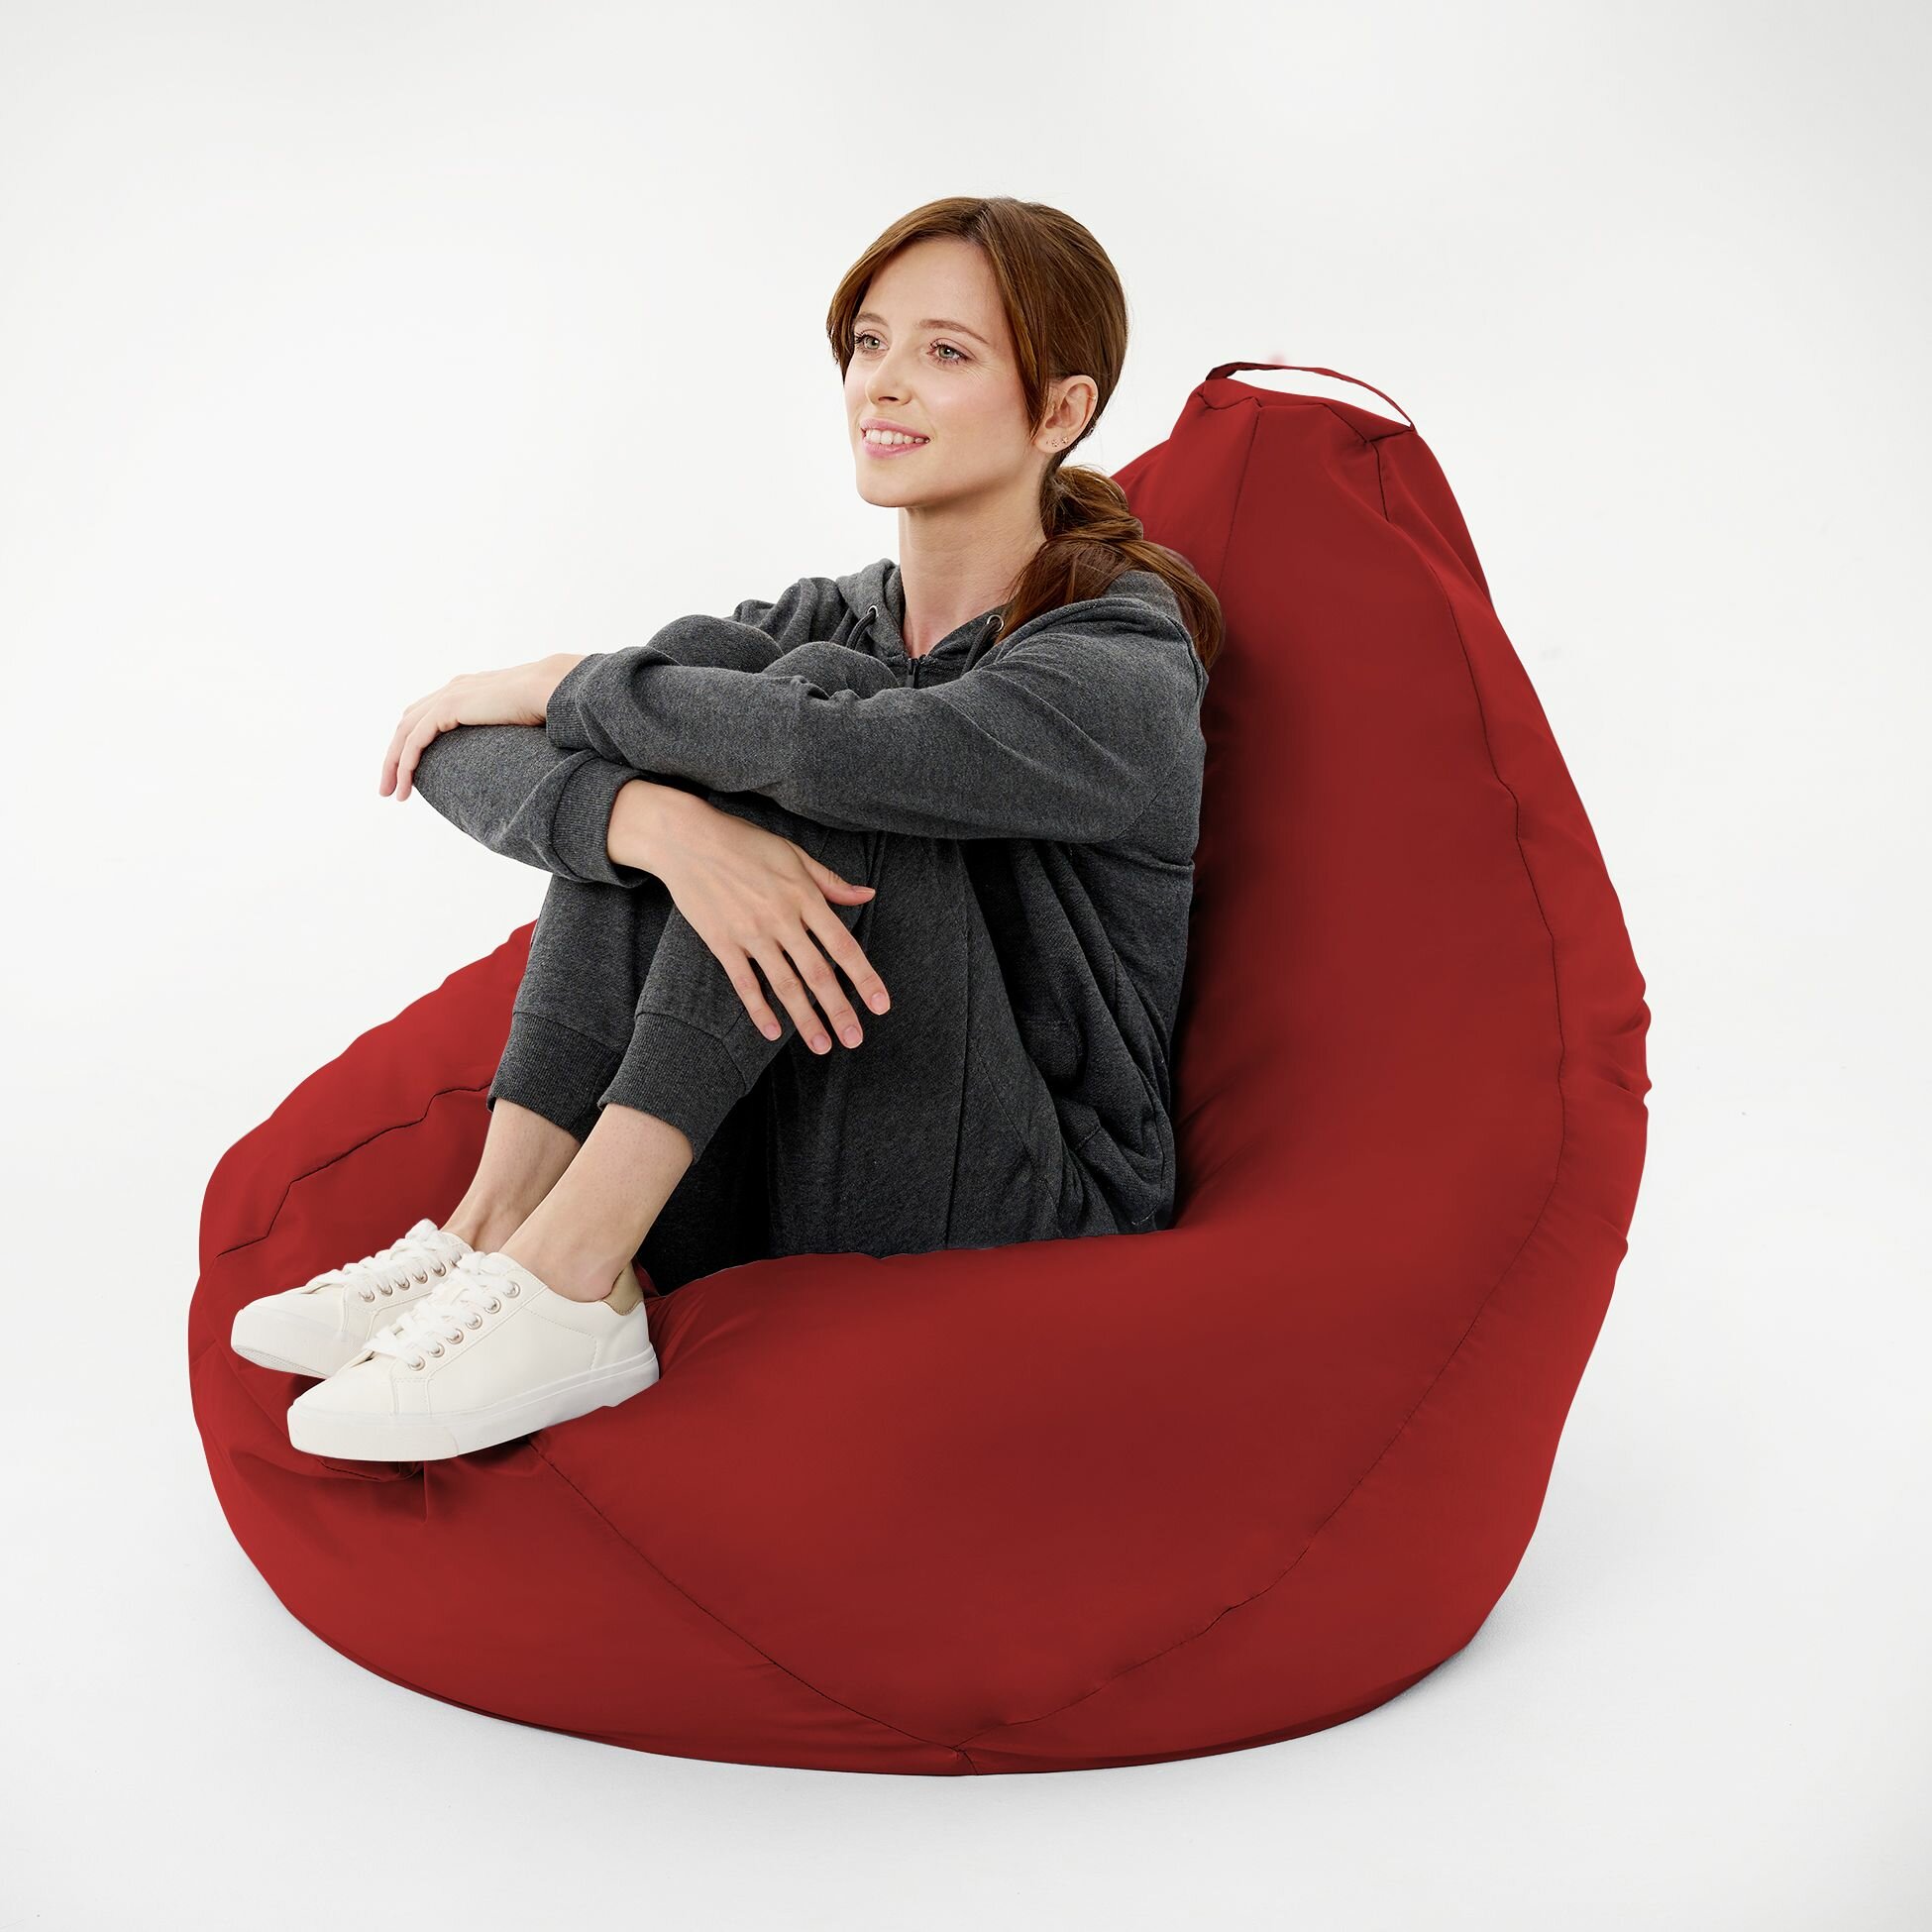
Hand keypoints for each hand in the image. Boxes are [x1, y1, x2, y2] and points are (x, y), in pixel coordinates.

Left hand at [380, 653, 586, 801]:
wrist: (552, 686)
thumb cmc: (548, 704)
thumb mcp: (520, 718)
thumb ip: (508, 728)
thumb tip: (521, 753)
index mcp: (468, 689)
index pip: (427, 714)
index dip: (414, 742)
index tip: (412, 771)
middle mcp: (453, 689)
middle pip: (408, 723)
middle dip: (394, 756)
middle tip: (390, 787)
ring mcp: (448, 696)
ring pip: (405, 733)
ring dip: (393, 764)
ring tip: (391, 792)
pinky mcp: (448, 708)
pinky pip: (415, 740)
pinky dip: (405, 763)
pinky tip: (405, 784)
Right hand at [643, 793, 891, 1051]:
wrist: (687, 839)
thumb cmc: (744, 841)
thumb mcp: (794, 853)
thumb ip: (830, 881)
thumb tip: (867, 894)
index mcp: (804, 896)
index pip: (842, 945)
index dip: (864, 977)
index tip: (880, 1005)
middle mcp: (781, 918)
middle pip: (818, 973)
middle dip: (839, 1010)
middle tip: (855, 1040)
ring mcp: (751, 933)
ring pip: (785, 984)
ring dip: (805, 1020)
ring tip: (822, 1046)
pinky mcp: (722, 942)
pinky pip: (744, 982)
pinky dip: (758, 1009)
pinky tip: (772, 1032)